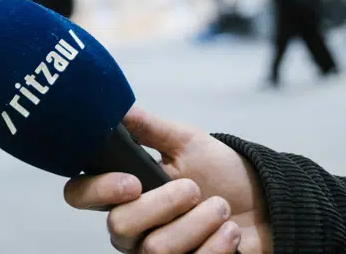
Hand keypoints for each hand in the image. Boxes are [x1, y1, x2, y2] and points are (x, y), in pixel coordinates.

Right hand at [64, 108, 270, 253]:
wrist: (264, 205)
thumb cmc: (220, 172)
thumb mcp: (186, 141)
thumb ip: (148, 127)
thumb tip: (119, 107)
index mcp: (122, 192)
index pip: (81, 195)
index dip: (98, 190)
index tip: (133, 181)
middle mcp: (132, 228)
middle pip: (119, 227)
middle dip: (164, 204)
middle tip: (194, 188)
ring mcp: (154, 253)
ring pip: (156, 249)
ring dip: (198, 223)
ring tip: (221, 208)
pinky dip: (216, 245)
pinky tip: (230, 232)